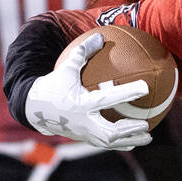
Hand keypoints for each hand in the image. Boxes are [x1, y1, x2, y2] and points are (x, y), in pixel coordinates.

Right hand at [25, 32, 152, 149]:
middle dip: (129, 129)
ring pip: (109, 142)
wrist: (34, 108)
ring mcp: (83, 133)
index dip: (127, 93)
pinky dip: (120, 143)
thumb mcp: (66, 67)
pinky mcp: (83, 138)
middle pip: (109, 132)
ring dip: (130, 140)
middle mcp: (83, 121)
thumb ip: (82, 52)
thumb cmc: (53, 85)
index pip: (107, 98)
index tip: (145, 87)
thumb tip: (100, 36)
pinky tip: (134, 140)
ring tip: (148, 137)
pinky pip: (104, 143)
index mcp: (80, 104)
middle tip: (146, 123)